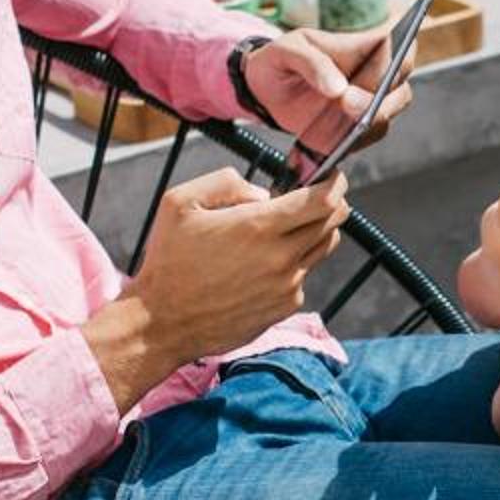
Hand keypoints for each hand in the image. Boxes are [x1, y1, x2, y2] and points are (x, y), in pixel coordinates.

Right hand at [87, 166, 348, 405]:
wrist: (164, 323)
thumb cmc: (169, 260)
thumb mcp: (181, 203)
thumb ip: (225, 183)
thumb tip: (264, 194)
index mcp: (258, 227)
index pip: (322, 201)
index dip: (335, 184)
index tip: (334, 176)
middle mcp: (280, 258)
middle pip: (332, 223)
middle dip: (332, 204)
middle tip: (318, 196)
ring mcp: (287, 286)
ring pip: (323, 249)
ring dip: (317, 232)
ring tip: (289, 227)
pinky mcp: (284, 308)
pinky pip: (304, 276)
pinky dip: (295, 264)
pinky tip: (264, 264)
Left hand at [244, 28, 412, 162]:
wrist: (265, 89)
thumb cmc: (283, 59)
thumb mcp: (288, 49)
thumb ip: (312, 62)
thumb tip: (338, 88)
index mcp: (366, 46)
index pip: (401, 49)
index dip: (397, 62)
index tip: (378, 73)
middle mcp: (374, 77)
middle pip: (400, 92)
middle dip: (381, 102)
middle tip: (347, 103)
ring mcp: (366, 106)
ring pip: (385, 120)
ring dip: (365, 126)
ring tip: (336, 128)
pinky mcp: (353, 130)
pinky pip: (363, 141)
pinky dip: (349, 144)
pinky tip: (328, 142)